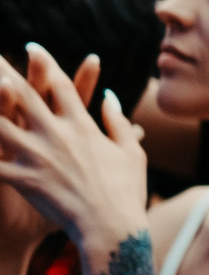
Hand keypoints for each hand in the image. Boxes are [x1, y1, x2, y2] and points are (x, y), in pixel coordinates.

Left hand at [0, 47, 147, 266]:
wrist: (113, 227)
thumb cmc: (127, 191)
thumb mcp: (131, 152)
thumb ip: (117, 121)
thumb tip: (109, 96)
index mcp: (82, 126)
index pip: (60, 85)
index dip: (45, 63)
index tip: (31, 47)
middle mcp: (56, 134)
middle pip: (22, 95)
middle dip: (2, 71)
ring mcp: (37, 156)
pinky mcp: (24, 179)